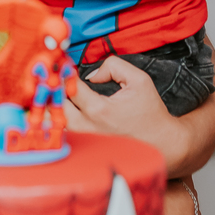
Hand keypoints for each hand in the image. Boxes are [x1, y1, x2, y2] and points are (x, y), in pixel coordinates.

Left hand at [65, 54, 189, 171]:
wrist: (159, 141)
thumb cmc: (150, 112)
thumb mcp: (139, 80)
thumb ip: (114, 66)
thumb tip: (91, 74)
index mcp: (100, 109)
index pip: (70, 86)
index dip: (64, 73)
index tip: (63, 66)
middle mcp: (88, 127)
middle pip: (56, 105)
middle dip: (54, 89)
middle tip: (55, 79)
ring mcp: (84, 139)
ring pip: (55, 121)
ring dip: (54, 106)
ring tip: (56, 93)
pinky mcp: (84, 147)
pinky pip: (62, 133)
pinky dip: (58, 121)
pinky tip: (61, 110)